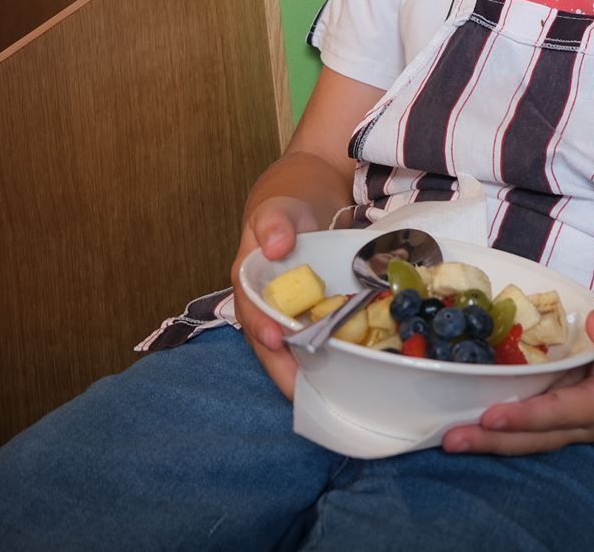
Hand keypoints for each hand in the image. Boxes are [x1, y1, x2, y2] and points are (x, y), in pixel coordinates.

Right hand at [232, 196, 317, 399]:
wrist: (305, 200)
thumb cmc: (286, 204)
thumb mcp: (278, 206)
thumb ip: (273, 222)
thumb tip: (273, 246)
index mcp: (248, 280)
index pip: (250, 310)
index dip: (262, 328)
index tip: (276, 341)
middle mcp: (263, 304)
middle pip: (268, 343)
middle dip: (284, 369)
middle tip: (304, 391)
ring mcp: (286, 313)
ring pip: (290, 349)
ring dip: (305, 371)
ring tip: (328, 393)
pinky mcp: (309, 316)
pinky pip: (313, 340)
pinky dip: (325, 356)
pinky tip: (345, 372)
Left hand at [440, 302, 593, 454]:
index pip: (562, 413)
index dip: (527, 416)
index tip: (493, 416)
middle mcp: (581, 422)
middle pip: (535, 438)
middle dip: (494, 440)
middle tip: (452, 439)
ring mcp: (564, 423)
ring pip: (524, 439)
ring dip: (487, 441)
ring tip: (448, 440)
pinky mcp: (551, 416)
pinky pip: (521, 428)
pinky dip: (493, 429)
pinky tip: (462, 424)